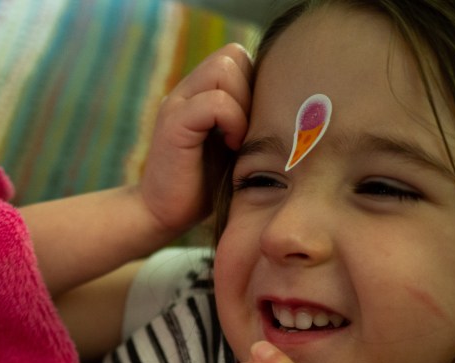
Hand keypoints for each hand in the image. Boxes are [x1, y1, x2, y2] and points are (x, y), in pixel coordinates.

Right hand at [140, 43, 251, 235]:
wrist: (163, 215)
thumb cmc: (204, 187)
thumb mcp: (235, 146)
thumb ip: (249, 118)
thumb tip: (291, 104)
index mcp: (199, 92)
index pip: (237, 57)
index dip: (254, 83)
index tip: (254, 121)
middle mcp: (185, 91)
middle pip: (232, 55)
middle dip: (250, 89)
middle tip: (249, 127)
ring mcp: (177, 104)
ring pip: (224, 70)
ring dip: (242, 104)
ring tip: (240, 137)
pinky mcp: (173, 124)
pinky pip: (215, 102)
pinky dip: (233, 121)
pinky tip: (233, 146)